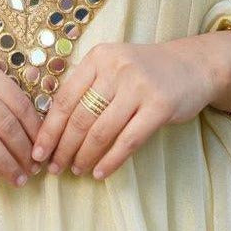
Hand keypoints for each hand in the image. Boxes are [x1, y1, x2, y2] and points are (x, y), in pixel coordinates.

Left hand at [31, 39, 216, 178]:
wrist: (192, 65)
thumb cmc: (144, 71)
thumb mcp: (113, 66)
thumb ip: (87, 87)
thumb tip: (54, 127)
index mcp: (98, 57)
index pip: (65, 98)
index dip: (49, 129)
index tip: (38, 152)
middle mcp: (116, 68)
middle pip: (80, 117)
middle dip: (63, 147)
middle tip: (54, 168)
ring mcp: (139, 86)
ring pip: (101, 131)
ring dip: (84, 156)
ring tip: (76, 170)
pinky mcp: (160, 106)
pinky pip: (128, 140)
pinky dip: (111, 161)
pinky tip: (100, 172)